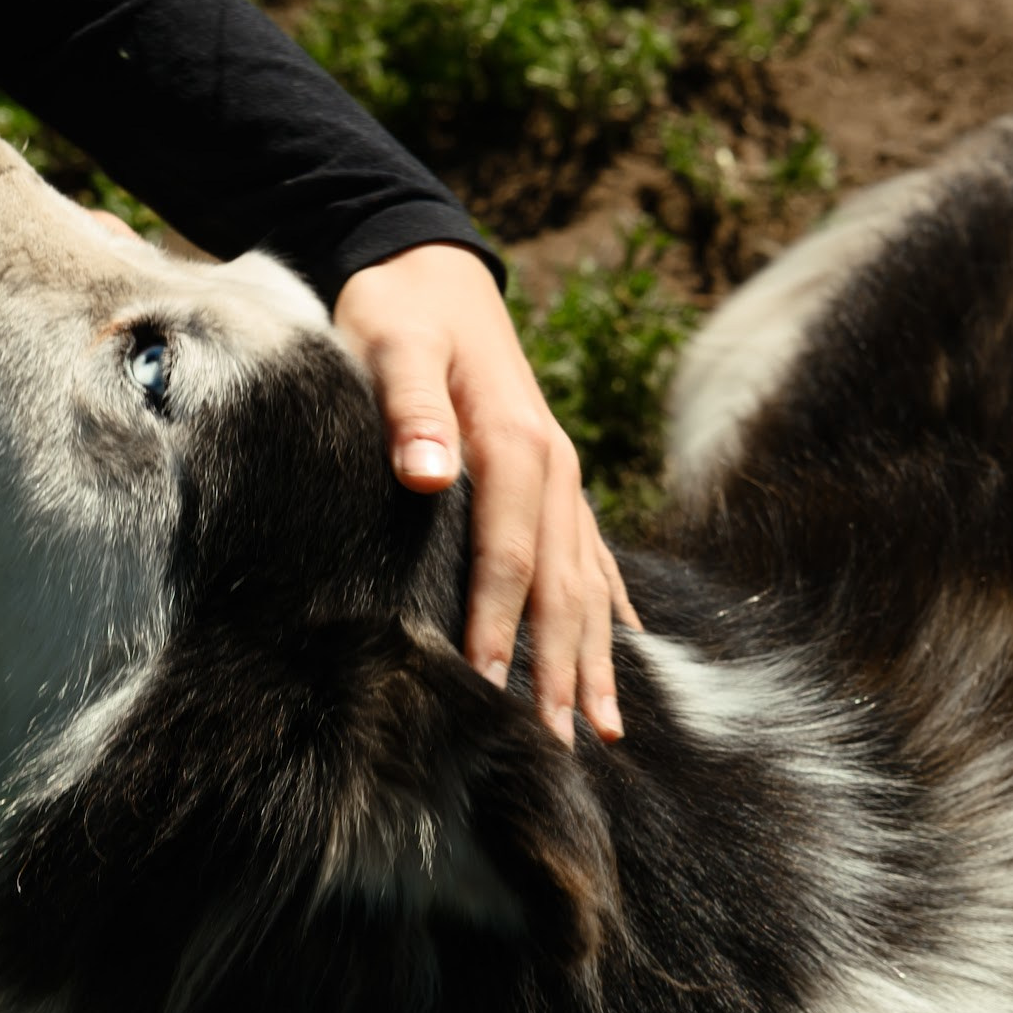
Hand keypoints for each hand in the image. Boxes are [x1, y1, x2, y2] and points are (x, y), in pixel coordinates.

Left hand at [334, 242, 637, 743]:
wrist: (430, 267)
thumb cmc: (398, 311)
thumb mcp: (390, 341)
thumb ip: (408, 408)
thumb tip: (427, 476)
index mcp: (517, 440)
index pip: (511, 550)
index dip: (501, 621)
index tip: (488, 686)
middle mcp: (555, 467)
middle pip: (563, 584)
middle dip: (564, 667)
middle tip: (562, 745)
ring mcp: (564, 477)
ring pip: (588, 583)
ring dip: (595, 659)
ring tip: (604, 732)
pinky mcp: (557, 480)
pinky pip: (593, 558)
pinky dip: (607, 613)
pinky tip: (622, 654)